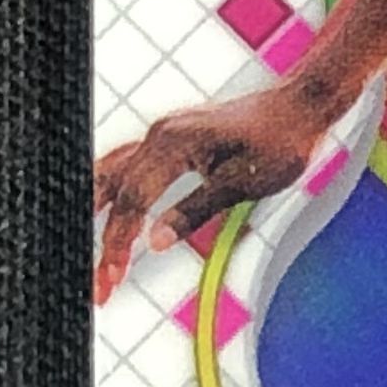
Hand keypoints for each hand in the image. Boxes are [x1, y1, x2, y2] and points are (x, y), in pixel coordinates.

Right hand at [92, 81, 337, 305]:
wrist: (301, 106)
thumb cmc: (280, 142)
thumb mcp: (242, 184)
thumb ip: (194, 211)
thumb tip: (154, 243)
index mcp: (171, 144)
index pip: (131, 202)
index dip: (117, 243)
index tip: (110, 278)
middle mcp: (159, 133)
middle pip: (115, 191)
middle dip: (103, 238)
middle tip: (98, 281)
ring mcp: (163, 132)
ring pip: (112, 172)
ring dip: (96, 211)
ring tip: (85, 250)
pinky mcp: (172, 136)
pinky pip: (128, 163)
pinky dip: (112, 190)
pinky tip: (103, 207)